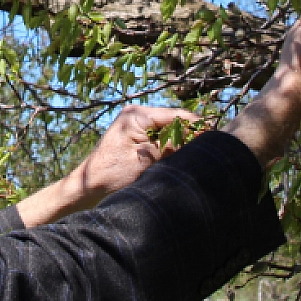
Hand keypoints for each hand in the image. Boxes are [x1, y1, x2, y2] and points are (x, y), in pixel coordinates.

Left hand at [16, 105, 201, 226]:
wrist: (87, 186)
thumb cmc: (112, 175)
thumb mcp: (146, 162)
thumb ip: (170, 148)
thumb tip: (196, 142)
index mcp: (137, 116)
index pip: (175, 115)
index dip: (196, 126)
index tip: (214, 136)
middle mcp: (136, 114)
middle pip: (173, 120)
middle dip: (190, 133)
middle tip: (208, 147)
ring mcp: (134, 122)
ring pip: (167, 128)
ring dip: (180, 139)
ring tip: (197, 152)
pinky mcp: (134, 133)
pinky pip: (158, 134)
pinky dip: (169, 144)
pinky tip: (180, 155)